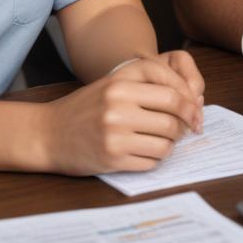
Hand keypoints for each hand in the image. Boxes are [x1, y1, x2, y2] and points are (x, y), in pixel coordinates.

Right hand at [43, 56, 204, 175]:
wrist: (47, 133)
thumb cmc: (85, 107)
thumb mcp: (113, 83)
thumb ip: (148, 84)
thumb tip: (192, 101)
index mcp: (120, 81)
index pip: (172, 88)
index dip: (190, 101)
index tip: (196, 110)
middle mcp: (118, 105)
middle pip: (173, 116)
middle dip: (186, 124)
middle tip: (188, 129)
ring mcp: (115, 133)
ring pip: (166, 141)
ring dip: (171, 144)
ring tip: (163, 140)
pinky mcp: (112, 158)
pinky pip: (151, 160)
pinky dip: (155, 158)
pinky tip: (146, 152)